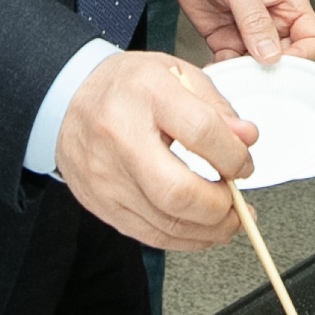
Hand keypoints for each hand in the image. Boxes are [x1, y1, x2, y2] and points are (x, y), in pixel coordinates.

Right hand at [59, 46, 259, 251]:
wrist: (68, 99)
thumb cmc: (126, 87)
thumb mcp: (178, 76)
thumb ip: (217, 109)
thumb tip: (246, 140)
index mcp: (147, 94)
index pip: (201, 133)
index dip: (234, 157)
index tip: (244, 164)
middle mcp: (121, 137)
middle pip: (178, 192)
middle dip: (220, 207)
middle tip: (238, 204)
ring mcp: (106, 176)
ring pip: (165, 223)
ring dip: (209, 230)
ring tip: (228, 220)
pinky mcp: (100, 203)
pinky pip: (149, 235)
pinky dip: (183, 238)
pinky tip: (200, 229)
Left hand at [168, 0, 314, 64]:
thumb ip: (255, 20)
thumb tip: (270, 54)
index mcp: (288, 1)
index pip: (311, 37)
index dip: (302, 55)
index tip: (282, 64)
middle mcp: (271, 18)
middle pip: (284, 56)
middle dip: (271, 68)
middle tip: (255, 73)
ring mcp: (247, 29)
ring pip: (256, 64)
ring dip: (245, 71)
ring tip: (233, 70)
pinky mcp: (224, 34)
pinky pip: (230, 60)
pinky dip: (225, 67)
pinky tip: (218, 66)